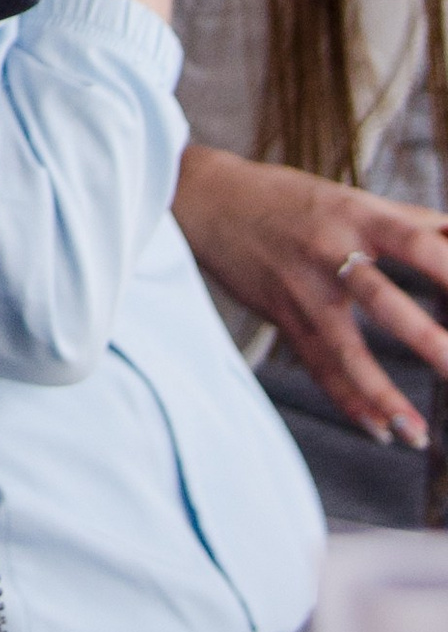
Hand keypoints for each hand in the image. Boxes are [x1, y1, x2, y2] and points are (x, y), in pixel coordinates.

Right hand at [176, 142, 447, 446]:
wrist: (206, 198)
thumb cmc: (288, 196)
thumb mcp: (348, 197)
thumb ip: (409, 220)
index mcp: (356, 215)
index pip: (414, 243)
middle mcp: (329, 252)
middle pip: (382, 299)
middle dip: (425, 340)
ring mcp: (303, 289)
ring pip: (344, 349)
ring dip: (382, 395)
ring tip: (419, 435)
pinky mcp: (282, 315)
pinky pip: (317, 365)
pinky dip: (348, 401)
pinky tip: (380, 430)